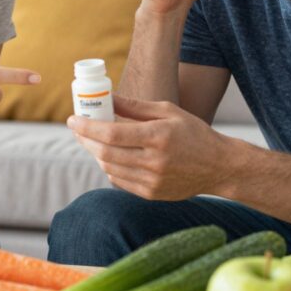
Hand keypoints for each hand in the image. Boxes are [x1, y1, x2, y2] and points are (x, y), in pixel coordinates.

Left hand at [67, 95, 230, 199]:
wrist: (218, 167)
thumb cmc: (193, 133)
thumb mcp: (168, 111)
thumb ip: (135, 106)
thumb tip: (107, 97)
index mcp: (158, 136)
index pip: (111, 134)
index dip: (87, 127)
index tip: (72, 119)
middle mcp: (154, 161)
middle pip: (106, 153)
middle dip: (86, 140)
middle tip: (78, 129)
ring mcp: (153, 181)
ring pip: (110, 168)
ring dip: (96, 153)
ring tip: (93, 140)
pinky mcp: (152, 194)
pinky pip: (119, 181)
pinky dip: (110, 167)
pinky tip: (110, 156)